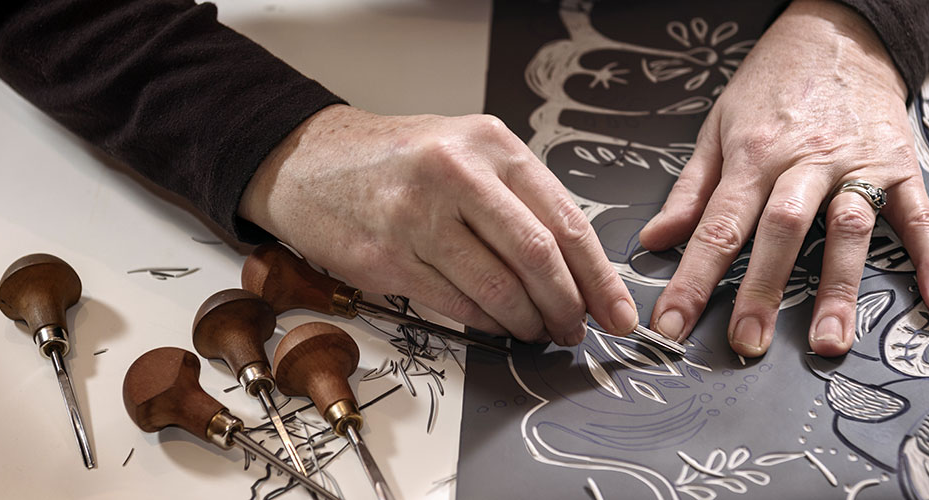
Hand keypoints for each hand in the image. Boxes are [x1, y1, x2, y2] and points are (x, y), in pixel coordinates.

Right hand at [238, 104, 638, 344]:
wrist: (310, 162)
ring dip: (525, 323)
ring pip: (497, 289)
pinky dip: (485, 323)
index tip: (617, 312)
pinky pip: (455, 305)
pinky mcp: (386, 258)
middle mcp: (455, 173)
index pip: (564, 220)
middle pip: (537, 257)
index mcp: (490, 144)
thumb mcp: (468, 152)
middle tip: (575, 330)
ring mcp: (416, 217)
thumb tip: (578, 269)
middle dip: (567, 307)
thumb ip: (520, 200)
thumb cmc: (399, 162)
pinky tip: (494, 324)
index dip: (598, 277)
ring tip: (534, 330)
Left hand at [639, 0, 928, 356]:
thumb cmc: (772, 83)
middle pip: (781, 232)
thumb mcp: (717, 126)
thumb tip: (654, 240)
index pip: (716, 228)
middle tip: (748, 343)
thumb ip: (690, 190)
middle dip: (763, 291)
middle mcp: (803, 162)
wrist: (836, 32)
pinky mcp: (901, 164)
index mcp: (752, 155)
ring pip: (847, 228)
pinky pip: (918, 217)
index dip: (692, 280)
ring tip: (830, 341)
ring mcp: (856, 164)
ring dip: (840, 287)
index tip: (672, 324)